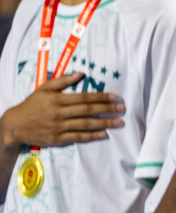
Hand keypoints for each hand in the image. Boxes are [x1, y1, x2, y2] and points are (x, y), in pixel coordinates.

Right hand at [0, 73, 123, 148]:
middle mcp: (59, 113)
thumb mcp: (44, 89)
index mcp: (57, 99)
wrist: (15, 125)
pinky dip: (92, 136)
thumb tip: (81, 73)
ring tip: (119, 122)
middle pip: (87, 111)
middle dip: (107, 109)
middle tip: (122, 108)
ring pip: (85, 124)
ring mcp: (58, 127)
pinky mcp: (58, 139)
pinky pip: (78, 137)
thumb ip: (62, 81)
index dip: (100, 97)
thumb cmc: (32, 105)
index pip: (83, 98)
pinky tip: (104, 134)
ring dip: (104, 123)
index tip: (115, 96)